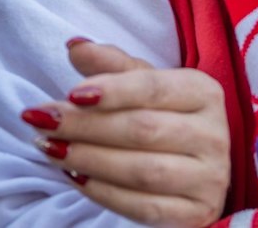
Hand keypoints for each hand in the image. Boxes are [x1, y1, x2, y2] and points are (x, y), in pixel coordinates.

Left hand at [19, 38, 228, 226]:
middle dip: (86, 126)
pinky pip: (143, 207)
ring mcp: (209, 178)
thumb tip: (74, 47)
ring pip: (142, 171)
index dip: (111, 90)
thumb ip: (111, 65)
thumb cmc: (165, 118)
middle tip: (43, 122)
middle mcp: (213, 135)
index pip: (153, 88)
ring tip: (50, 149)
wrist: (195, 169)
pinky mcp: (196, 213)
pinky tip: (75, 177)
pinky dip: (104, 192)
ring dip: (89, 160)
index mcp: (205, 93)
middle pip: (143, 129)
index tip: (71, 94)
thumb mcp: (144, 85)